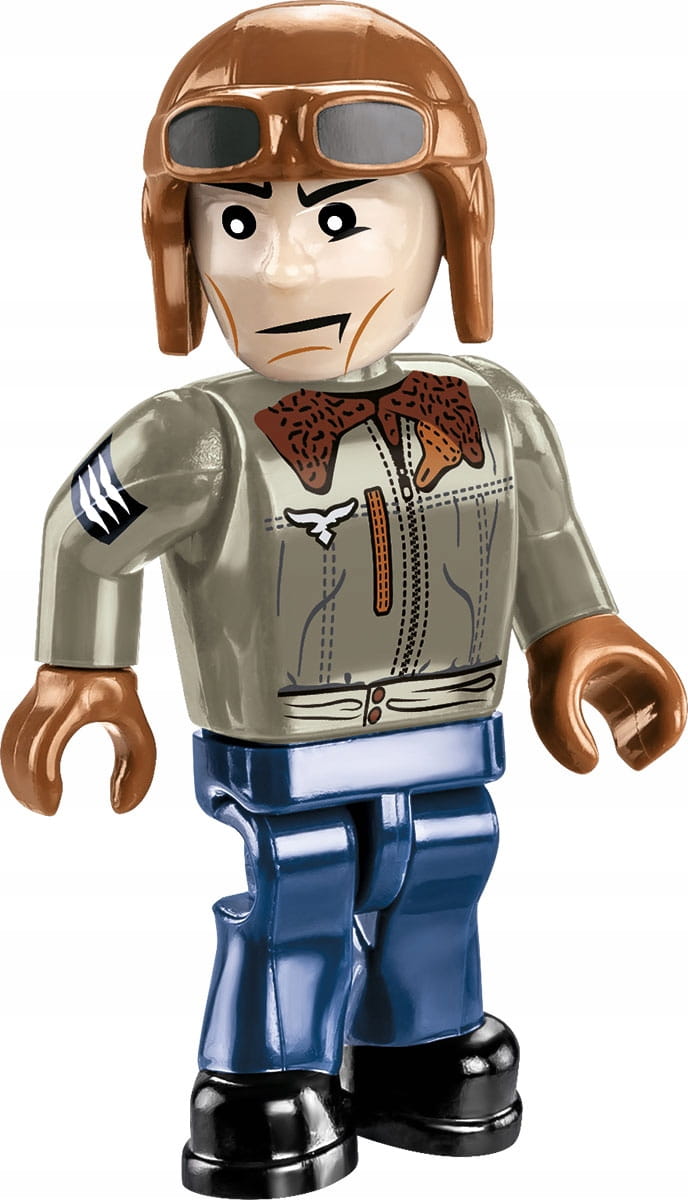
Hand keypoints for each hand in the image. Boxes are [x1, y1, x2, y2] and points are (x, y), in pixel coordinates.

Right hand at [2, 665, 155, 814]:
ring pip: (11, 742)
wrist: (101, 659)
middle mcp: (51, 696)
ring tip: (36, 803)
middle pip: (23, 748)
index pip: (46, 745)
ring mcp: (35, 698)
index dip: (41, 780)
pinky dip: (14, 763)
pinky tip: (27, 784)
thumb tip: (121, 808)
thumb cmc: (120, 692)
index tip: (53, 806)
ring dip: (18, 778)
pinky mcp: (28, 704)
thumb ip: (139, 770)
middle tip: (44, 810)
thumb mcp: (138, 730)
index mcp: (81, 700)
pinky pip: (11, 736)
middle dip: (28, 787)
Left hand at [526, 613, 685, 772]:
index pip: (672, 698)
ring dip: (640, 736)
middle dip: (655, 738)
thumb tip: (586, 766)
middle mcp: (636, 669)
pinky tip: (608, 745)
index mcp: (639, 662)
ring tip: (628, 756)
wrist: (538, 612)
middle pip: (663, 708)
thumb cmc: (554, 639)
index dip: (666, 732)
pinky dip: (621, 731)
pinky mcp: (604, 682)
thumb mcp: (556, 686)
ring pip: (644, 712)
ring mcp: (621, 676)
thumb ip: (566, 729)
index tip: (646, 755)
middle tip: (637, 760)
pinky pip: (623, 711)